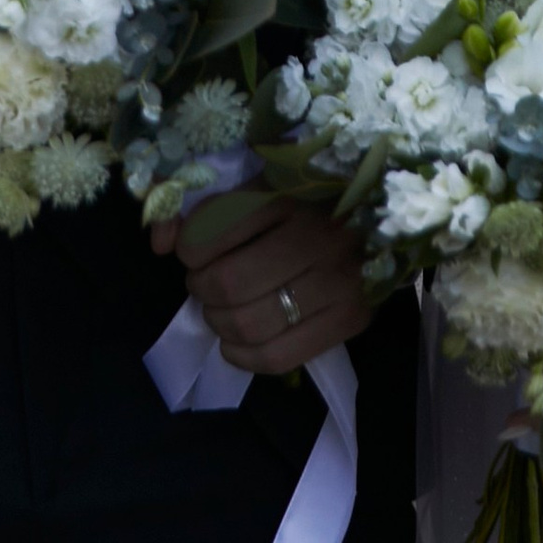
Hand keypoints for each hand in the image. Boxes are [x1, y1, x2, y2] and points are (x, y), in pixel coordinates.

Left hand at [150, 188, 377, 374]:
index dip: (188, 249)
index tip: (192, 251)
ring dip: (219, 323)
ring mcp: (339, 281)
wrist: (384, 218)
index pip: (213, 231)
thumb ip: (196, 205)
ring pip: (252, 324)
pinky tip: (235, 343)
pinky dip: (243, 356)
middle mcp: (317, 236)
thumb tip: (158, 242)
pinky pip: (281, 356)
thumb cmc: (307, 199)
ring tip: (221, 310)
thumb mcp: (255, 186)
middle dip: (201, 289)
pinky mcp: (352, 318)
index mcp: (288, 193)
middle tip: (205, 283)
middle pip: (229, 284)